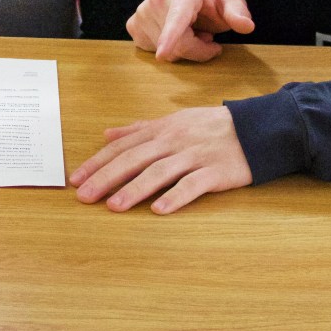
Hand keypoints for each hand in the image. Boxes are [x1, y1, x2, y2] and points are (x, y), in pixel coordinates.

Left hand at [70, 106, 252, 213]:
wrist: (254, 128)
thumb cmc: (209, 126)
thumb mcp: (173, 121)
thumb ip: (139, 129)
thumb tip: (107, 134)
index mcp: (161, 130)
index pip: (122, 146)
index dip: (98, 162)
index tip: (75, 179)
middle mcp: (173, 141)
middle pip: (134, 159)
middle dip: (107, 178)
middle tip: (84, 196)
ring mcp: (194, 156)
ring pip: (159, 172)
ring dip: (134, 189)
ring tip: (114, 206)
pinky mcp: (216, 172)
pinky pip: (193, 185)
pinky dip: (175, 196)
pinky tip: (159, 210)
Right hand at [126, 0, 254, 61]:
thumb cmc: (209, 0)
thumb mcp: (229, 2)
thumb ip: (238, 13)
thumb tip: (247, 26)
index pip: (178, 18)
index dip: (171, 36)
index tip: (162, 54)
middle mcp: (157, 0)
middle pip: (179, 44)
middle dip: (198, 50)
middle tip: (207, 38)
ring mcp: (142, 13)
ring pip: (167, 51)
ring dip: (184, 50)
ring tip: (190, 32)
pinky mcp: (133, 25)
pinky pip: (153, 51)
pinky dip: (167, 49)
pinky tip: (173, 35)